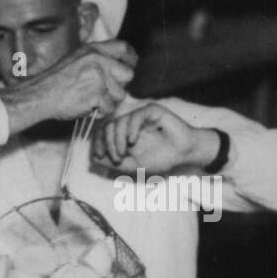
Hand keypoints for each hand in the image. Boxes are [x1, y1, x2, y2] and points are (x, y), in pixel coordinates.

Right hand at [0, 40, 137, 132]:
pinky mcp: (97, 95)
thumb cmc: (54, 81)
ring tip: (91, 100)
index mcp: (93, 50)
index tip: (128, 65)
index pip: (123, 48)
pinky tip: (87, 107)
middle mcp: (98, 61)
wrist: (39, 96)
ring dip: (108, 101)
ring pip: (120, 94)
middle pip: (127, 74)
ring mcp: (98, 78)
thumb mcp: (75, 59)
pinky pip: (109, 108)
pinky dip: (100, 112)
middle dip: (119, 86)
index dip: (130, 58)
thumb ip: (96, 59)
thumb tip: (116, 64)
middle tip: (105, 91)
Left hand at [91, 103, 219, 174]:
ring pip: (120, 121)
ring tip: (123, 152)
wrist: (184, 154)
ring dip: (117, 139)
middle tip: (115, 158)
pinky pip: (136, 115)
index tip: (98, 156)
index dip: (98, 143)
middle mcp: (130, 124)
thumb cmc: (160, 159)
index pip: (103, 132)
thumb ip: (112, 163)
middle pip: (108, 126)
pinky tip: (133, 141)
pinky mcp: (153, 111)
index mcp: (123, 134)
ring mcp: (141, 117)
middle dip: (107, 143)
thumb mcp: (132, 166)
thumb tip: (92, 159)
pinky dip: (130, 128)